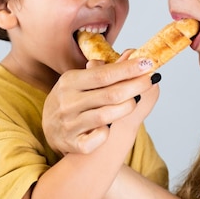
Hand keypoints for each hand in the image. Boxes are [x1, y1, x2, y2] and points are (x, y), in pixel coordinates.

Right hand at [43, 53, 159, 154]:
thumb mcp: (80, 80)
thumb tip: (132, 54)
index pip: (104, 74)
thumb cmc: (72, 99)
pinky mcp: (73, 144)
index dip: (128, 69)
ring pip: (107, 116)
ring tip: (135, 100)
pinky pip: (98, 138)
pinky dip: (108, 132)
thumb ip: (104, 70)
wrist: (48, 128)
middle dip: (136, 85)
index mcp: (70, 81)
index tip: (148, 63)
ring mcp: (69, 124)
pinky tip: (112, 126)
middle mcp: (68, 102)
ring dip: (128, 107)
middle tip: (151, 78)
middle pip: (111, 94)